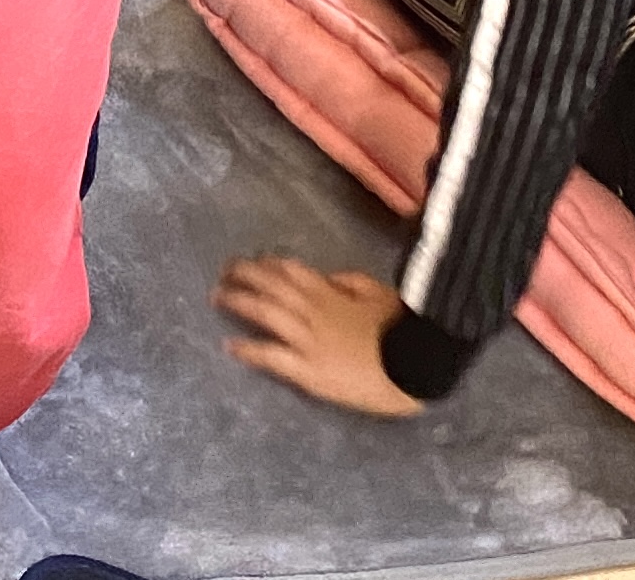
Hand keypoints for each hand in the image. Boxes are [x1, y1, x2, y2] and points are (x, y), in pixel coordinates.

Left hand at [215, 258, 422, 417]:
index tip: (251, 263)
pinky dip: (248, 349)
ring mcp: (307, 341)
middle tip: (222, 273)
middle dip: (243, 276)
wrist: (418, 364)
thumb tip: (330, 278)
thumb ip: (351, 282)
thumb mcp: (378, 294)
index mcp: (330, 291)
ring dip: (238, 302)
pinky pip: (271, 356)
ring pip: (264, 313)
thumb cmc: (403, 329)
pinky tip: (230, 346)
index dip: (266, 265)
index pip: (289, 270)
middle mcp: (312, 310)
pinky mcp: (309, 371)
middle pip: (269, 285)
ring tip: (217, 298)